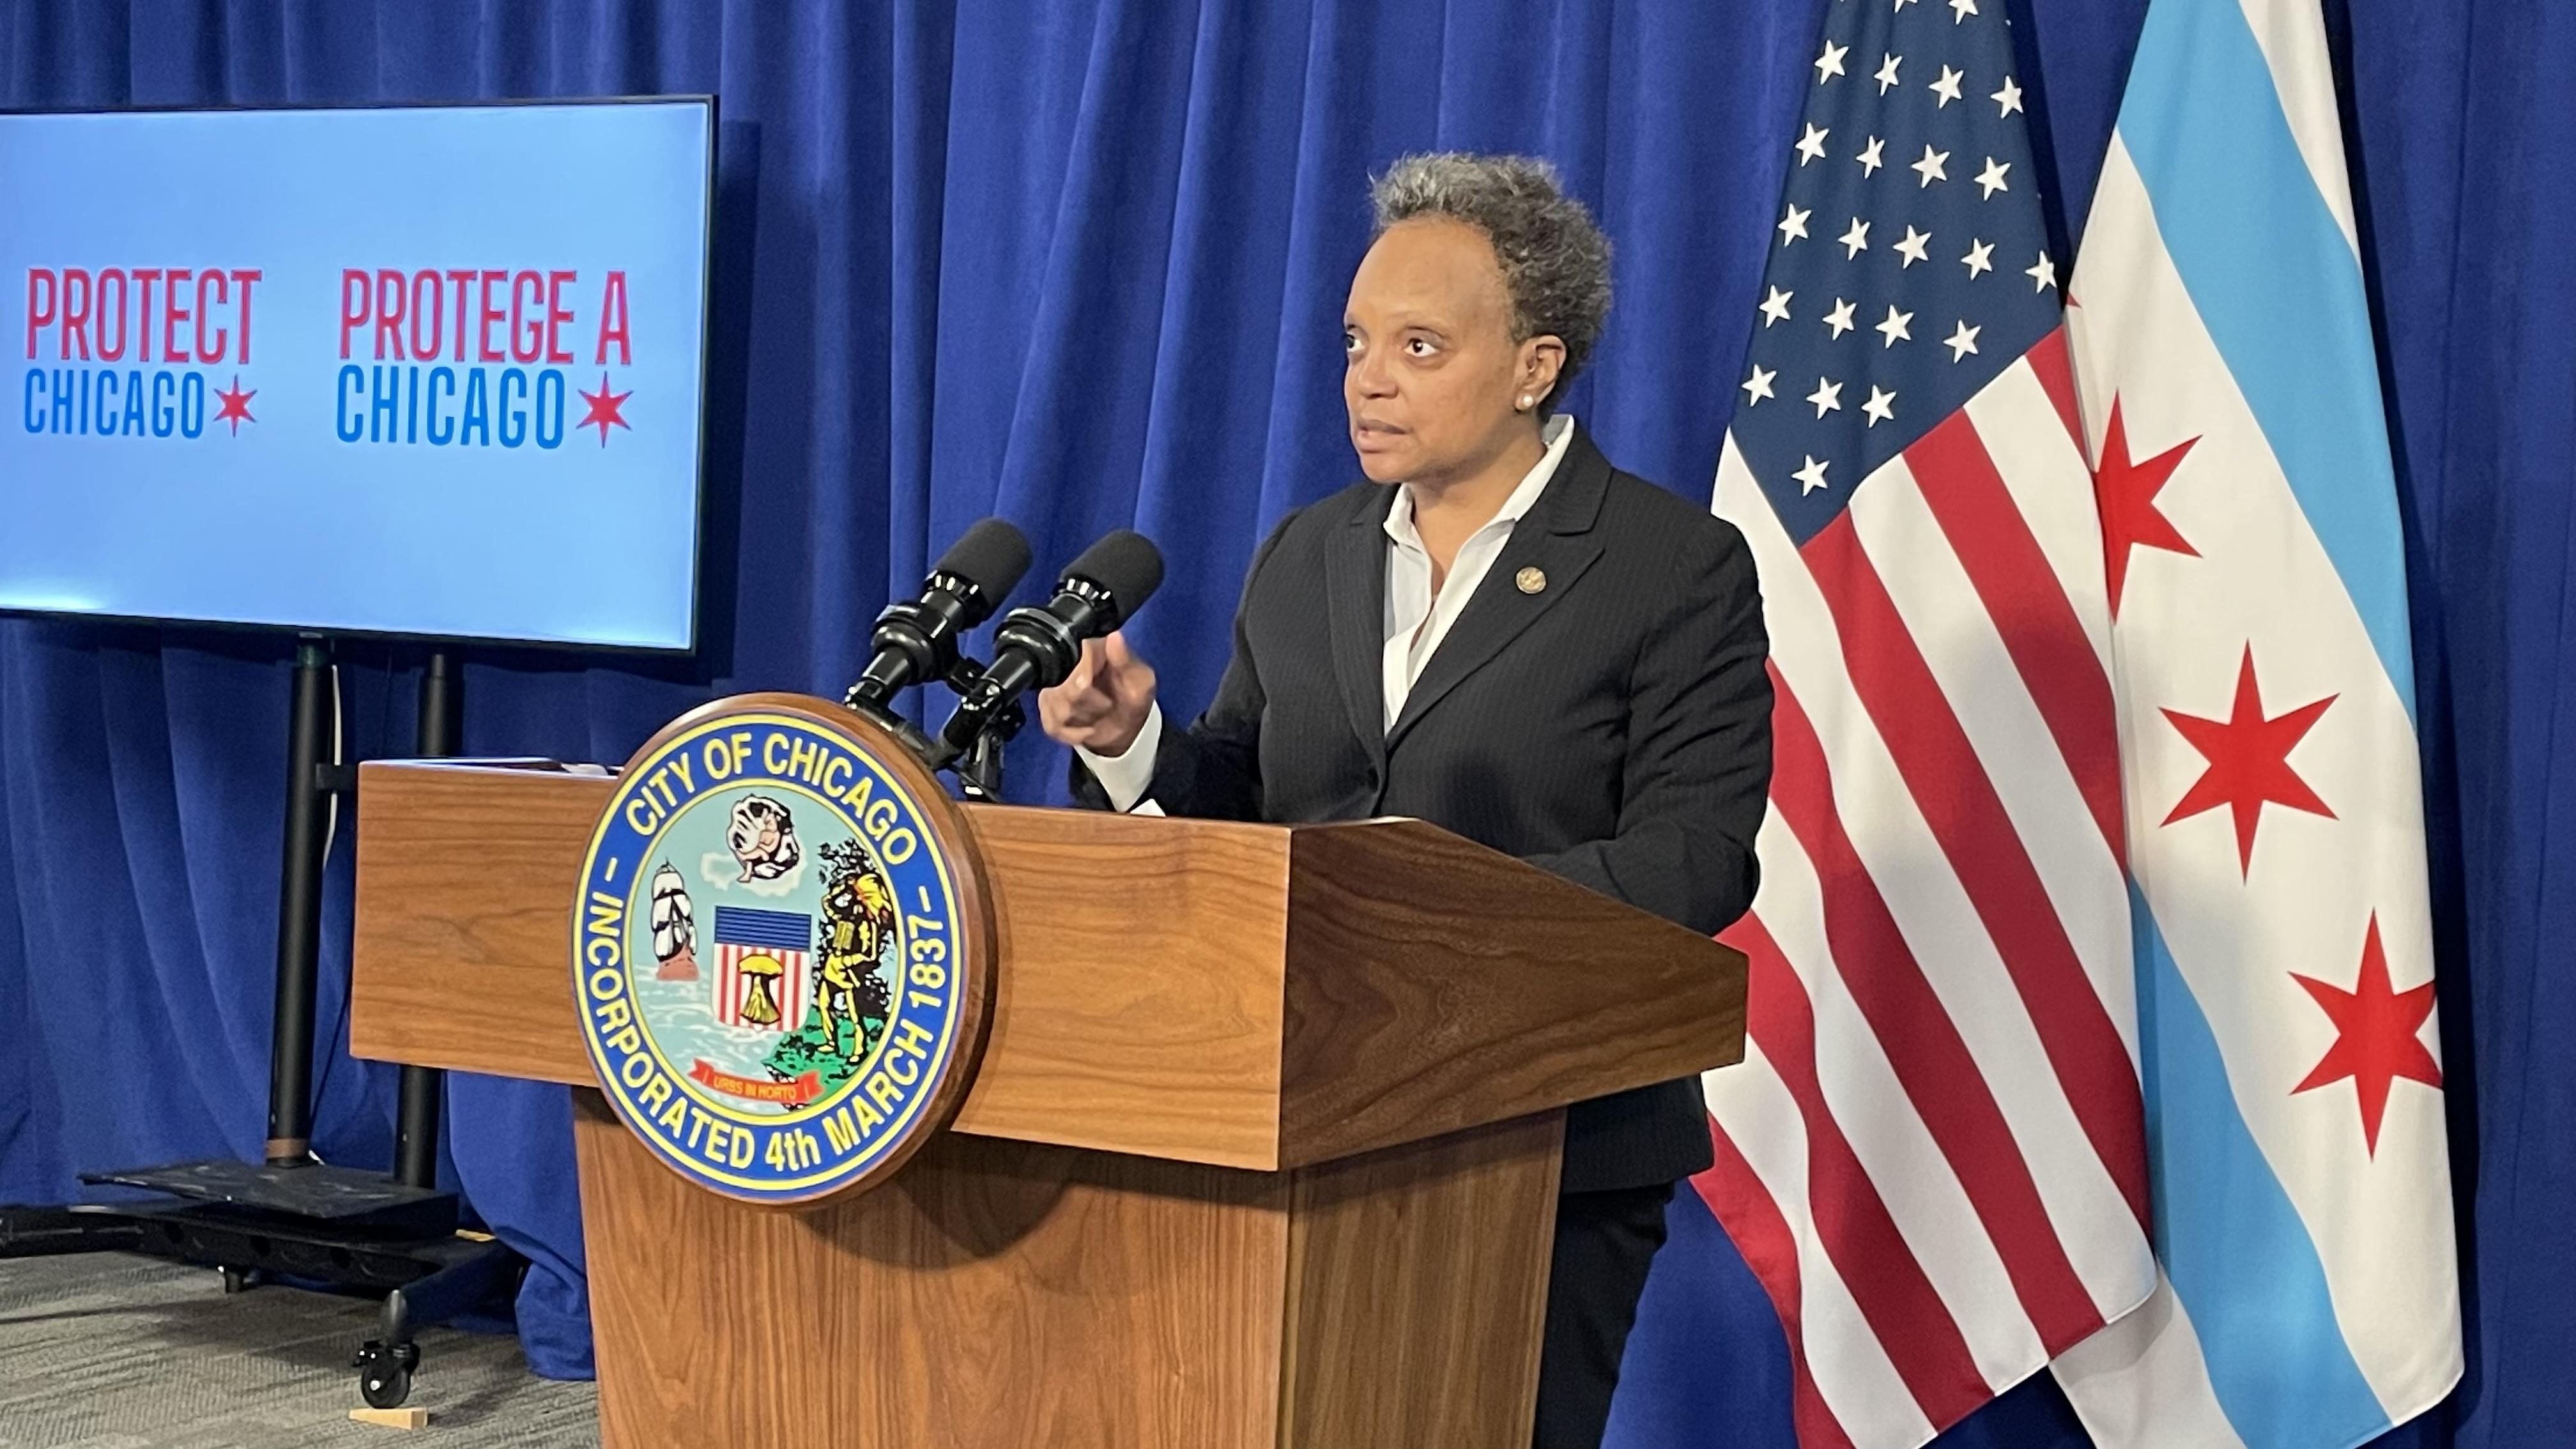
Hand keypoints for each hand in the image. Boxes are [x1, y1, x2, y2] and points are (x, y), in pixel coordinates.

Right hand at [1037, 631, 1157, 756]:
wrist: (1124, 725)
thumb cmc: (1132, 697)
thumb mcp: (1140, 679)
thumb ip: (1126, 659)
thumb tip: (1115, 636)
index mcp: (1087, 648)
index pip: (1072, 658)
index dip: (1085, 677)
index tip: (1098, 685)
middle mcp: (1063, 664)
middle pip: (1064, 689)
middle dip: (1089, 703)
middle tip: (1106, 703)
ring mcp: (1051, 689)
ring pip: (1060, 709)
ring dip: (1084, 718)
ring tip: (1097, 713)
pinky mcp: (1046, 711)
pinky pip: (1054, 725)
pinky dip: (1075, 732)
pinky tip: (1087, 726)